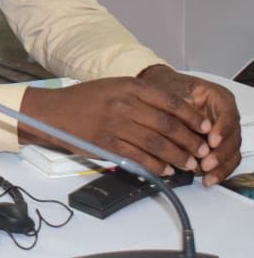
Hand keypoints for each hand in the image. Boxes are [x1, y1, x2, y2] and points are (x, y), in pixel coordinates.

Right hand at [19, 76, 211, 179]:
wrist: (52, 112)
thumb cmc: (84, 100)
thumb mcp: (114, 87)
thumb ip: (141, 98)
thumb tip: (174, 116)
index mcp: (128, 86)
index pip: (170, 102)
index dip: (192, 118)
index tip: (205, 129)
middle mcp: (123, 104)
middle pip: (167, 125)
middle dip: (189, 141)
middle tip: (201, 152)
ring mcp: (114, 125)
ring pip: (156, 143)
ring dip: (177, 157)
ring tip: (188, 164)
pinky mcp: (106, 144)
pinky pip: (138, 157)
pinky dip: (155, 166)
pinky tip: (165, 171)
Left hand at [138, 66, 240, 186]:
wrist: (160, 91)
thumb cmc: (167, 88)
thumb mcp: (172, 91)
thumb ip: (179, 109)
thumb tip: (180, 128)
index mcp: (219, 98)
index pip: (228, 115)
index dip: (222, 129)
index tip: (211, 141)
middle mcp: (225, 115)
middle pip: (233, 137)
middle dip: (221, 153)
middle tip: (206, 163)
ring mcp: (223, 132)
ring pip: (232, 152)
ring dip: (221, 167)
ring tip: (206, 176)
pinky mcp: (217, 146)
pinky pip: (224, 161)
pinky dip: (218, 172)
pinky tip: (207, 179)